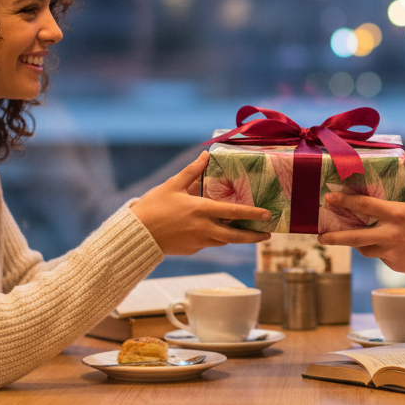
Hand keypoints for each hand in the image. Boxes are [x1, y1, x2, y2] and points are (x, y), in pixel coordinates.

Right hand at [131, 152, 271, 254]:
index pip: (233, 212)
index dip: (252, 214)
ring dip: (234, 236)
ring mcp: (198, 241)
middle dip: (253, 237)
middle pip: (235, 236)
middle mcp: (203, 228)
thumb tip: (206, 155)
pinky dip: (214, 237)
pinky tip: (213, 230)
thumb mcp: (173, 185)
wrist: (137, 234)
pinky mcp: (192, 250)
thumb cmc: (153, 207)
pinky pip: (208, 243)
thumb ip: (192, 171)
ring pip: (223, 240)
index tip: (267, 215)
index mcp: (201, 210)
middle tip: (266, 234)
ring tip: (245, 231)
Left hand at [318, 150, 404, 281]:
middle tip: (320, 236)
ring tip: (348, 238)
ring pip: (365, 249)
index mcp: (399, 215)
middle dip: (334, 237)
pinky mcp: (396, 266)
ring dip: (356, 244)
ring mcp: (392, 254)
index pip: (365, 206)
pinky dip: (378, 250)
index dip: (345, 201)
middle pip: (355, 238)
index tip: (328, 198)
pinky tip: (381, 244)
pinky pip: (381, 257)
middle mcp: (391, 236)